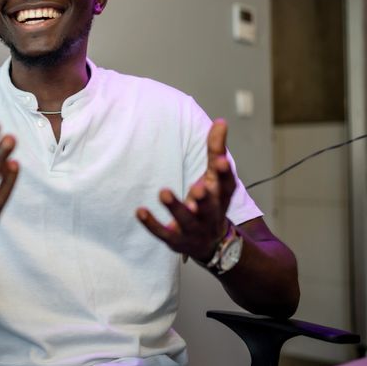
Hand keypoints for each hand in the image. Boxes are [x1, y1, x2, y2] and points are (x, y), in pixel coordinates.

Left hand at [136, 119, 236, 262]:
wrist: (212, 244)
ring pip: (186, 220)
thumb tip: (221, 121)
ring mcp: (194, 230)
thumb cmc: (212, 202)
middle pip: (209, 207)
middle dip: (204, 198)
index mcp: (222, 197)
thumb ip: (216, 150)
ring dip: (176, 207)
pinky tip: (139, 211)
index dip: (225, 173)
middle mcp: (211, 215)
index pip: (226, 185)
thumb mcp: (216, 177)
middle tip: (198, 187)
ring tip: (164, 192)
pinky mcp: (176, 240)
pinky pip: (163, 233)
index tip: (221, 160)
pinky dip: (151, 224)